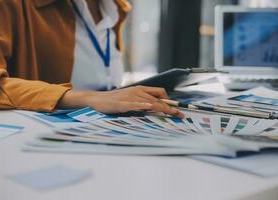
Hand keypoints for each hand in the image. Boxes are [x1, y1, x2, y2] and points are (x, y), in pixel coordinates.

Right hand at [58, 86, 184, 117]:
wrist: (97, 99)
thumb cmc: (114, 100)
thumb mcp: (130, 99)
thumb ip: (141, 102)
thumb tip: (154, 107)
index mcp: (140, 89)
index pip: (159, 93)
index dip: (170, 100)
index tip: (178, 108)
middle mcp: (137, 91)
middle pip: (158, 98)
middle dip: (171, 107)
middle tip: (180, 114)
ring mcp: (131, 97)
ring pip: (151, 102)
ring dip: (164, 108)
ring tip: (173, 114)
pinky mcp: (124, 103)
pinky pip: (138, 105)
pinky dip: (147, 107)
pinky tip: (154, 110)